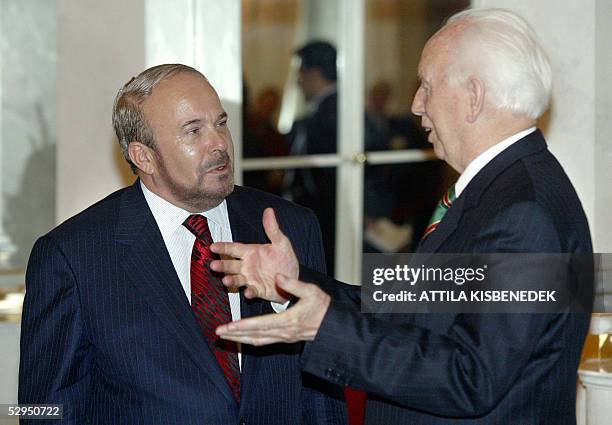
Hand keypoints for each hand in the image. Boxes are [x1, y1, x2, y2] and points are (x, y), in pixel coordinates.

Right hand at [210, 208, 298, 302]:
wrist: (294, 277)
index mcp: (250, 252)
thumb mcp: (281, 242)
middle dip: (222, 265)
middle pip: (231, 265)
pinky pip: (252, 291)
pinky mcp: (258, 290)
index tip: (212, 246)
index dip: (223, 247)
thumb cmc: (285, 259)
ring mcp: (251, 279)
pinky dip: (250, 292)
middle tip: (213, 265)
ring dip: (231, 280)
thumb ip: (272, 229)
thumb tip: (269, 210)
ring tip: (225, 280)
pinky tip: (248, 292)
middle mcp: (247, 266)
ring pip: (237, 279)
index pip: (234, 248)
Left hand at [216, 274, 330, 345]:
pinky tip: (242, 339)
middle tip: (218, 332)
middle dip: (235, 334)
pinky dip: (250, 340)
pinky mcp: (284, 339)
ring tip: (225, 336)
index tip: (228, 326)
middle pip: (254, 335)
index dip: (242, 326)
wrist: (333, 326)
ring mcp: (283, 338)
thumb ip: (294, 284)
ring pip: (257, 340)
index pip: (260, 325)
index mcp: (288, 321)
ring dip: (240, 339)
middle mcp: (283, 332)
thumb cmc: (323, 307)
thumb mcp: (312, 291)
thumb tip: (279, 276)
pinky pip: (263, 341)